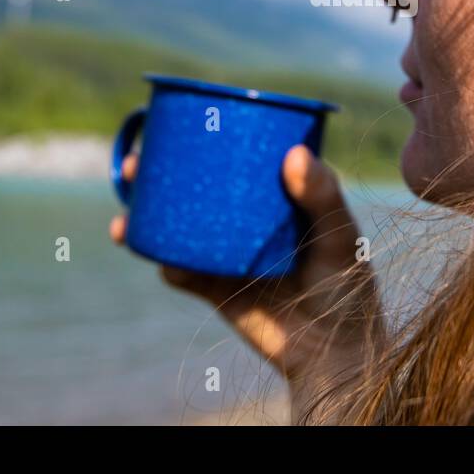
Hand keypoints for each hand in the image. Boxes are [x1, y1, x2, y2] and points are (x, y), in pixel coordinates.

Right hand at [110, 144, 381, 422]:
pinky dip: (165, 262)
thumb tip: (293, 154)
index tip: (180, 121)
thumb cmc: (348, 285)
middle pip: (195, 187)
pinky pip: (182, 272)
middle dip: (157, 174)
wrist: (334, 351)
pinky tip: (153, 254)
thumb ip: (323, 197)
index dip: (205, 137)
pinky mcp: (218, 289)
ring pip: (178, 228)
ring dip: (147, 217)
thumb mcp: (340, 236)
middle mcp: (246, 219)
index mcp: (275, 194)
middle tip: (135, 164)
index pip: (237, 157)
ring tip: (125, 216)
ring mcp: (228, 253)